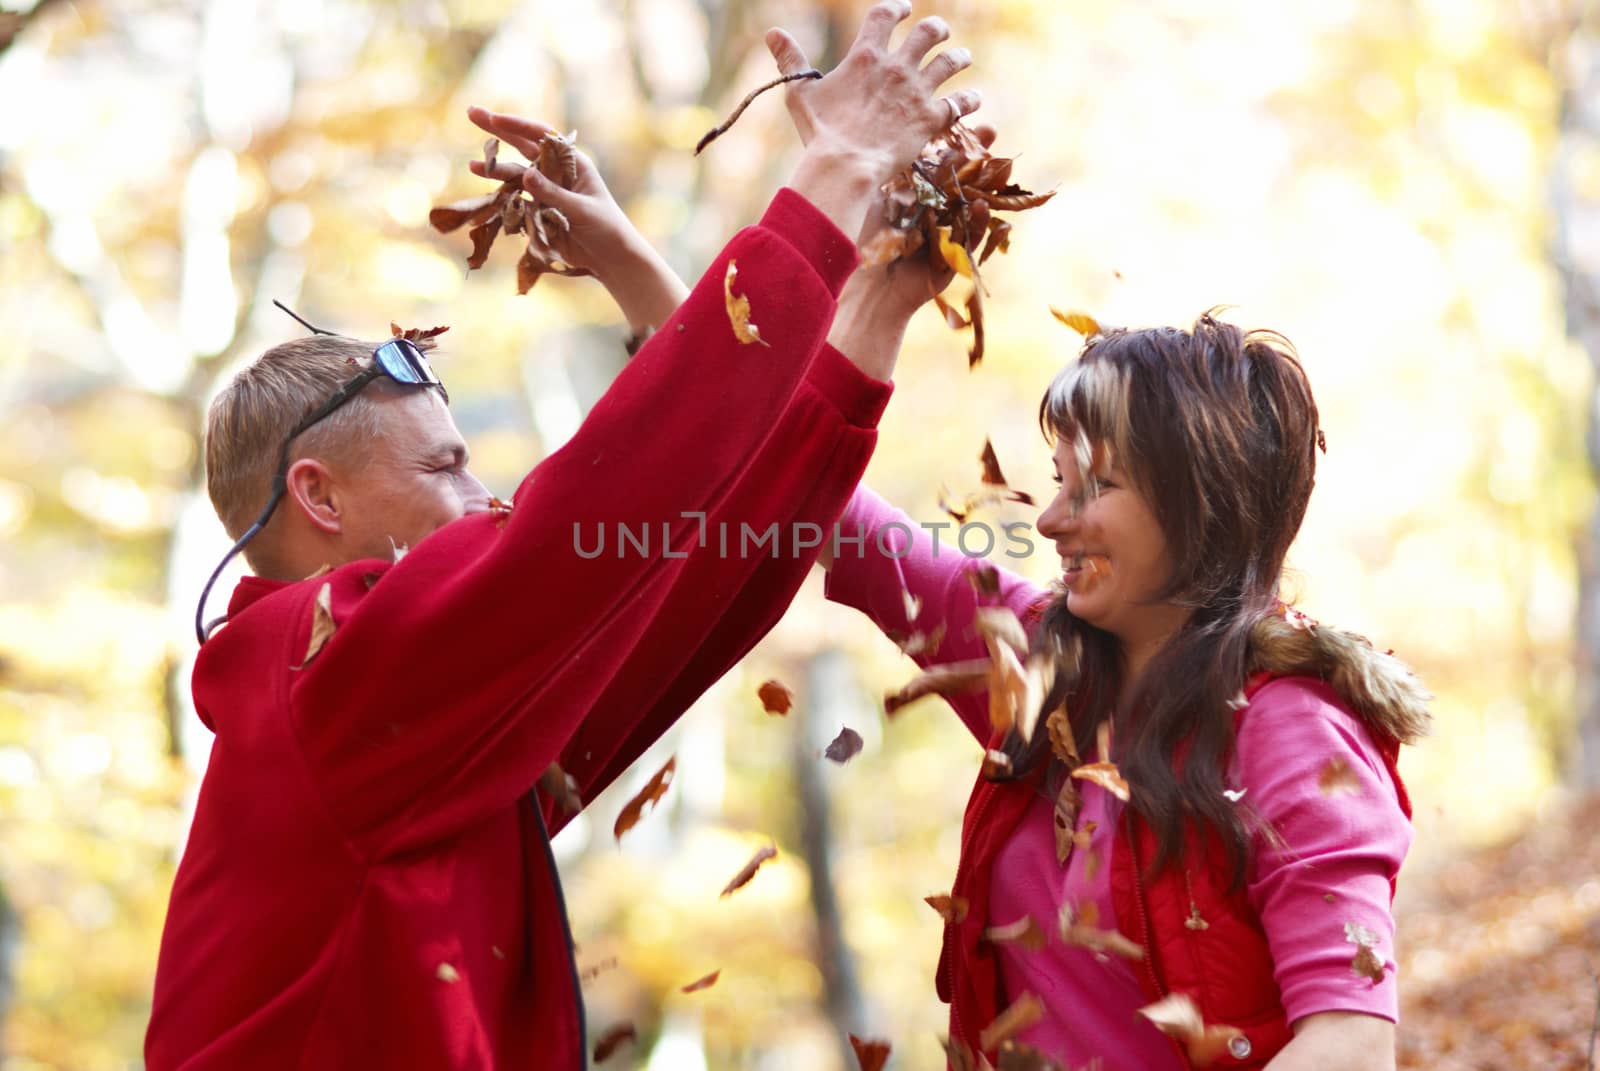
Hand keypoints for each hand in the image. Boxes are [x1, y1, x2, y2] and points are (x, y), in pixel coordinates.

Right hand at [465, 107, 688, 330]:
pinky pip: (516, 202)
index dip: (517, 125)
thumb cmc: (607, 228)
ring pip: (515, 175)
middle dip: (498, 131)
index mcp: (572, 162)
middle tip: (472, 113)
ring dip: (495, 170)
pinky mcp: (538, 212)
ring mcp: (545, 191)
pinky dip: (501, 199)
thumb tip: (525, 175)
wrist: (611, 259)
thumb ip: (553, 193)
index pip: (542, 135)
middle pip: (522, 146)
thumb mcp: (582, 209)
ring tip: (473, 167)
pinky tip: (485, 198)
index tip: (495, 118)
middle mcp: (556, 172)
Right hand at [770, 1, 980, 236]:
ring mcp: (917, 92)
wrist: (845, 165)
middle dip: (936, 29)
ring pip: (950, 62)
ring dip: (958, 58)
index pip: (885, 15)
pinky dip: (970, 100)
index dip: (897, 7)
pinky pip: (960, 103)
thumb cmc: (820, 132)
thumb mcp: (799, 93)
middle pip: (928, 33)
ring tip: (962, 58)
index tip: (904, 8)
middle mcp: (897, 67)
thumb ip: (790, 60)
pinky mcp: (931, 119)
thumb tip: (772, 33)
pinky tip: (974, 99)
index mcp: (866, 56)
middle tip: (940, 33)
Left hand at [826, 122, 997, 381]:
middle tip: (989, 130)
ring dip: (987, 185)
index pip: (939, 163)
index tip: (962, 116)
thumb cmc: (862, 243)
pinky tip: (981, 204)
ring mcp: (948, 237)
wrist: (863, 290)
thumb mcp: (876, 197)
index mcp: (916, 196)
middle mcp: (935, 213)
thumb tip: (886, 124)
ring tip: (997, 162)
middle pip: (962, 180)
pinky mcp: (956, 262)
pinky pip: (973, 239)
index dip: (951, 141)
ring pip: (973, 207)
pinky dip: (979, 222)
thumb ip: (887, 168)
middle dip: (977, 156)